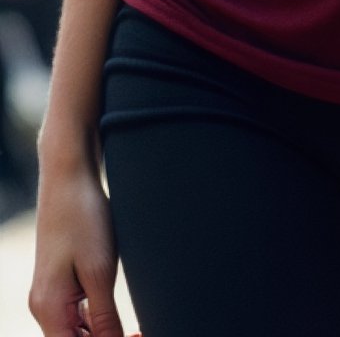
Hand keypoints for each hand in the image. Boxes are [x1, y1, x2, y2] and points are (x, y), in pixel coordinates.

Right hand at [29, 158, 124, 336]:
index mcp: (49, 309)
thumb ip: (105, 319)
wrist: (69, 175)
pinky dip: (96, 318)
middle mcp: (44, 306)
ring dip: (102, 333)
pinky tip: (114, 309)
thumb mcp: (100, 272)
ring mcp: (50, 294)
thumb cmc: (82, 215)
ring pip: (76, 331)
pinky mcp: (59, 282)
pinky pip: (76, 313)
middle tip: (138, 332)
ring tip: (132, 327)